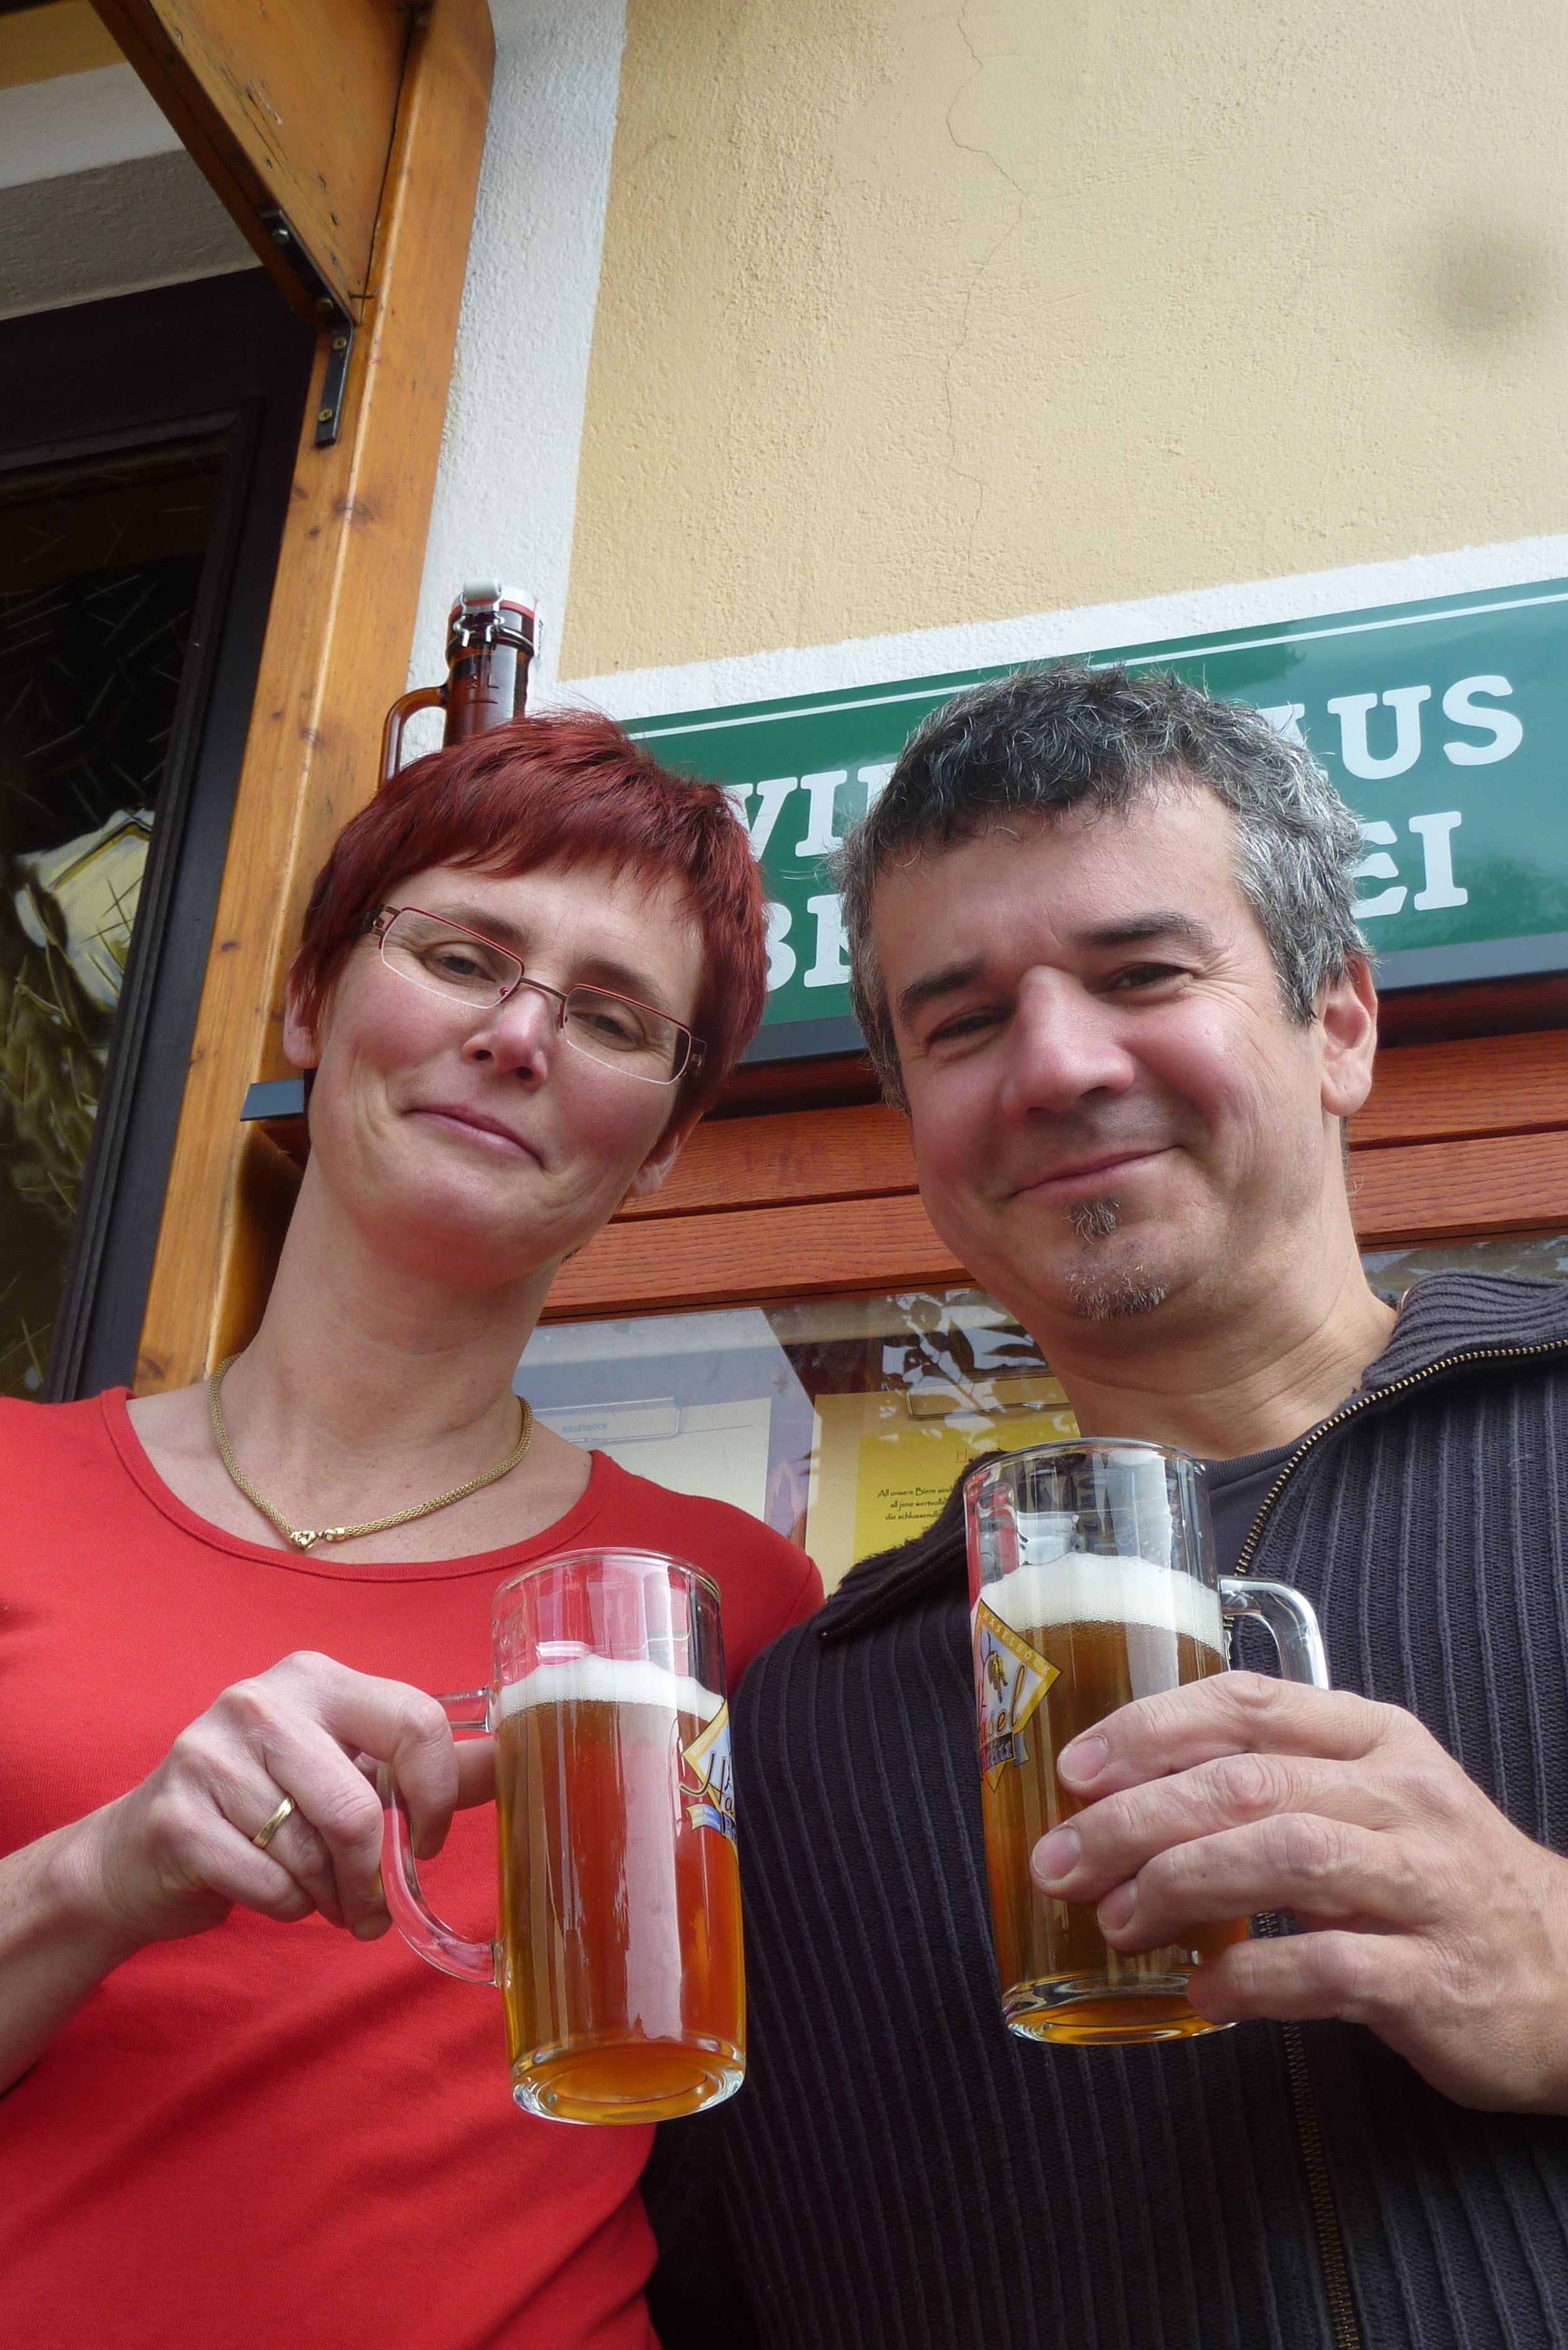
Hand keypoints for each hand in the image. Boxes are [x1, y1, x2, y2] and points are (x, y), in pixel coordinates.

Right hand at [73, 1651, 492, 1951]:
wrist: (140, 1853)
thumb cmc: (265, 1806)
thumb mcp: (347, 1767)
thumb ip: (430, 1764)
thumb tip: (522, 1754)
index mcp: (317, 1677)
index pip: (415, 1721)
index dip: (435, 1797)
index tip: (426, 1839)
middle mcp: (260, 1699)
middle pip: (359, 1806)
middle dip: (370, 1873)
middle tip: (366, 1903)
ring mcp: (209, 1754)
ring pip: (313, 1853)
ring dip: (326, 1894)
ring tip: (312, 1891)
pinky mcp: (176, 1818)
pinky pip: (269, 1886)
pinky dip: (284, 1906)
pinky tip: (266, 1890)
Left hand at [1029, 1672, 1567, 2111]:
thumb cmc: (1442, 1882)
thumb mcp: (1369, 1804)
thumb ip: (1270, 1786)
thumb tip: (1128, 1800)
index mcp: (1376, 1739)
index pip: (1249, 1704)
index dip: (1151, 1729)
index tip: (1076, 1768)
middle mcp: (1403, 1799)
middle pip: (1249, 1782)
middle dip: (1137, 1818)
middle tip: (1063, 1860)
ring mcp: (1427, 1886)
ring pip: (1287, 1855)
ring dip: (1181, 1884)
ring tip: (1117, 1919)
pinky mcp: (1439, 1979)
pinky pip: (1329, 1968)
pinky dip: (1253, 1978)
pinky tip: (1204, 1994)